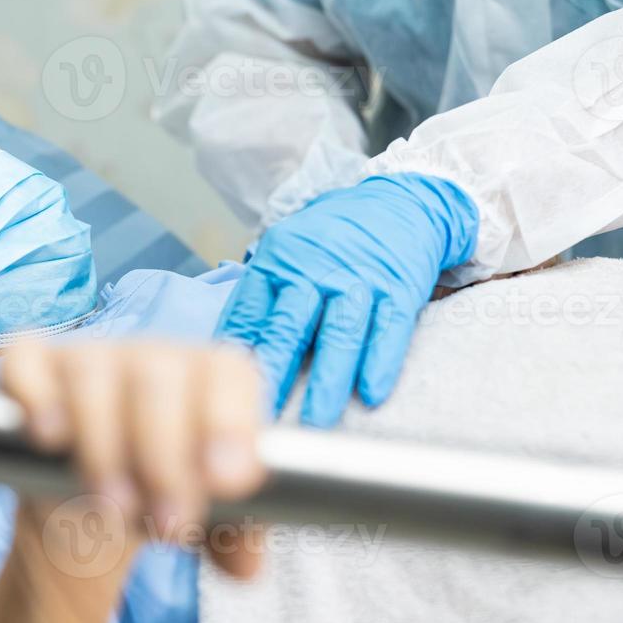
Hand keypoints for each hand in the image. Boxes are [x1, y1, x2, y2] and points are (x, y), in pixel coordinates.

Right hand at [1, 340, 266, 577]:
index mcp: (211, 378)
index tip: (226, 482)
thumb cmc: (165, 496)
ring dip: (103, 445)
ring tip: (113, 509)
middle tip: (170, 524)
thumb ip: (236, 537)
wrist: (95, 505)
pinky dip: (36, 395)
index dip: (229, 421)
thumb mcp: (209, 522)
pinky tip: (49, 438)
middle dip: (164, 456)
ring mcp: (88, 357)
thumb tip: (245, 565)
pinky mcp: (32, 369)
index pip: (227, 373)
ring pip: (93, 378)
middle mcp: (152, 356)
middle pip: (159, 380)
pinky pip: (26, 362)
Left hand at [218, 173, 477, 426]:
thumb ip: (261, 301)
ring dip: (327, 380)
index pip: (248, 314)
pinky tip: (371, 392)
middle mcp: (316, 269)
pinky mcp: (399, 288)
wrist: (401, 201)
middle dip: (273, 375)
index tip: (222, 398)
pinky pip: (389, 328)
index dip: (235, 359)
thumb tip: (227, 359)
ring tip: (316, 420)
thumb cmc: (333, 241)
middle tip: (259, 419)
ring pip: (339, 332)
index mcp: (278, 262)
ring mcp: (360, 279)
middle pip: (289, 327)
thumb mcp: (287, 254)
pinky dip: (380, 361)